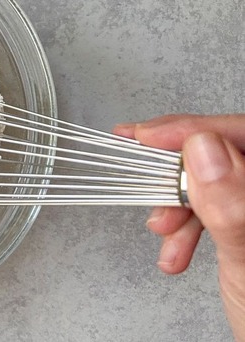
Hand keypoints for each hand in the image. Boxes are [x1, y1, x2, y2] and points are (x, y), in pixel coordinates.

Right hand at [114, 114, 244, 340]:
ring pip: (213, 183)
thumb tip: (202, 149)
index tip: (147, 136)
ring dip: (177, 206)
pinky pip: (211, 210)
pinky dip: (185, 228)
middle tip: (145, 179)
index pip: (242, 135)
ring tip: (162, 230)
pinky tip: (175, 249)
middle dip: (180, 174)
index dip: (191, 130)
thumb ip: (231, 203)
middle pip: (223, 156)